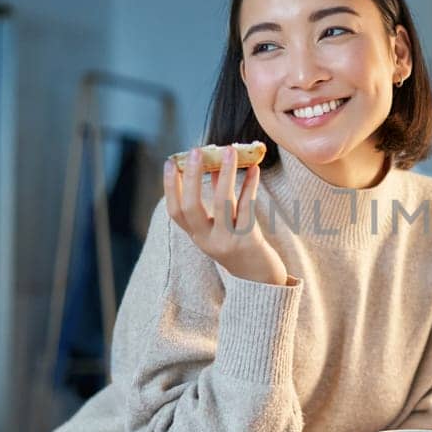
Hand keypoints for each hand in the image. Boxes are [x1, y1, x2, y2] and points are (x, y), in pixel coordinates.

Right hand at [163, 147, 287, 285]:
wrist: (261, 280)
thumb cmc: (240, 247)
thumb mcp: (221, 228)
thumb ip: (216, 202)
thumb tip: (215, 164)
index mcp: (197, 236)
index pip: (176, 211)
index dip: (170, 187)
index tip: (170, 162)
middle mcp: (207, 241)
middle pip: (192, 207)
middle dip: (193, 177)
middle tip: (196, 151)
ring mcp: (228, 241)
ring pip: (223, 204)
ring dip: (225, 174)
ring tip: (230, 150)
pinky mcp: (249, 240)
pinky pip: (247, 207)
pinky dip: (250, 185)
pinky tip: (254, 169)